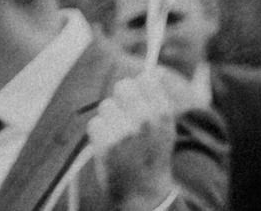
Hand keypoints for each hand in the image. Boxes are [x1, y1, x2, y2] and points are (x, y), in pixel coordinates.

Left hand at [86, 69, 179, 210]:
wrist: (142, 190)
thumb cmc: (152, 154)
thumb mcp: (166, 126)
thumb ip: (159, 99)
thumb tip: (151, 71)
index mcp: (163, 111)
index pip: (145, 78)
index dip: (138, 87)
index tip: (136, 99)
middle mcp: (146, 117)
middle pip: (122, 86)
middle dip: (120, 99)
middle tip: (123, 116)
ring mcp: (126, 129)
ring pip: (106, 105)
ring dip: (109, 118)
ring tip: (117, 135)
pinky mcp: (107, 142)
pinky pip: (95, 123)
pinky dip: (98, 133)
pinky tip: (108, 145)